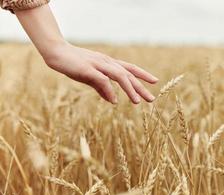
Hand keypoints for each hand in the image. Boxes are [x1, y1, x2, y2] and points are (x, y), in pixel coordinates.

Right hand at [43, 42, 158, 103]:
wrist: (56, 52)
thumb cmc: (74, 64)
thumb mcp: (91, 78)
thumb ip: (102, 88)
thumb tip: (113, 100)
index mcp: (108, 63)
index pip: (130, 68)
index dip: (142, 74)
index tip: (154, 81)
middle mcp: (106, 62)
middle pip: (128, 74)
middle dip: (141, 86)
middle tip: (152, 99)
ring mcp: (98, 64)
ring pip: (119, 76)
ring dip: (129, 88)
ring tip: (137, 101)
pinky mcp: (87, 69)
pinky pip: (102, 80)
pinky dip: (109, 90)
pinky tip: (114, 101)